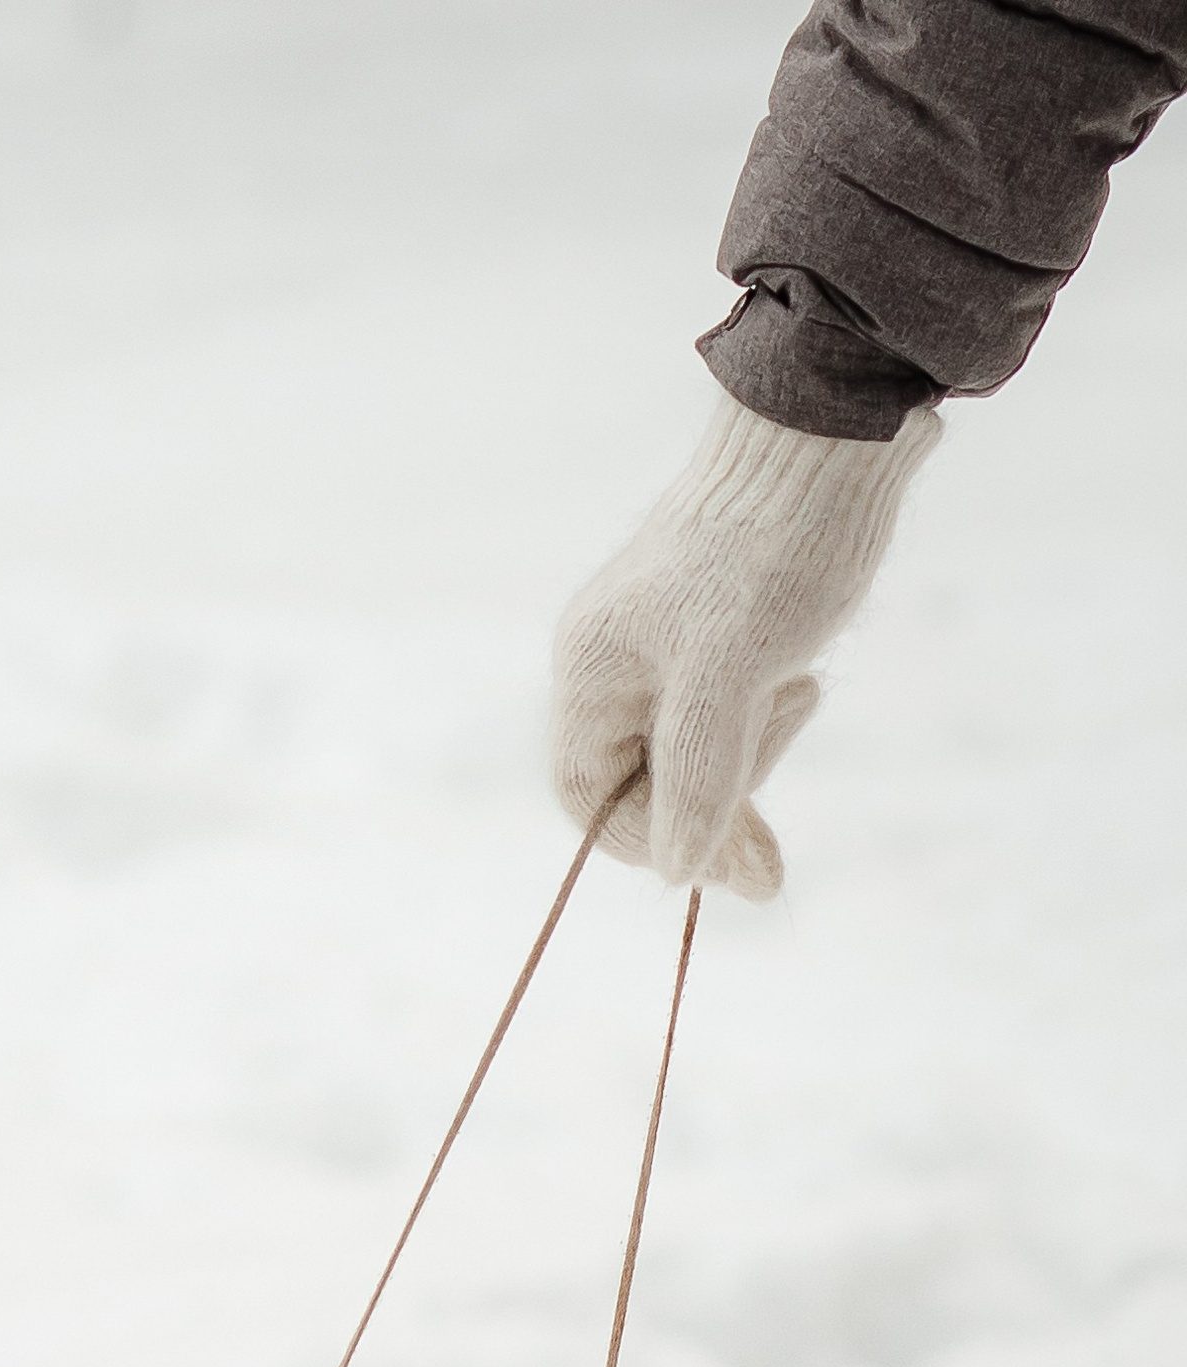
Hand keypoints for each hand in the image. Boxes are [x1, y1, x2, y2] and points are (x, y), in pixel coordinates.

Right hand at [551, 395, 938, 899]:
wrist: (839, 433)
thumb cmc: (772, 549)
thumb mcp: (729, 676)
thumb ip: (696, 777)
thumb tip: (677, 874)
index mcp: (592, 667)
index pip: (587, 795)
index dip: (641, 843)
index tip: (712, 862)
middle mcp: (620, 662)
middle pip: (647, 783)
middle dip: (712, 810)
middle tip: (777, 842)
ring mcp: (672, 648)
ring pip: (697, 753)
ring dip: (751, 757)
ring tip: (798, 692)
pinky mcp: (726, 633)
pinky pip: (733, 714)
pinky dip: (767, 725)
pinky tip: (803, 685)